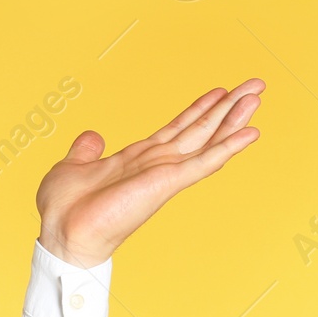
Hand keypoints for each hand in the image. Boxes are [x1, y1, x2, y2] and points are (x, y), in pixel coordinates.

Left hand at [35, 78, 264, 267]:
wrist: (62, 232)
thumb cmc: (64, 208)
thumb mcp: (72, 167)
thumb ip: (86, 150)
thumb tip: (92, 136)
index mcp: (137, 158)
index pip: (177, 128)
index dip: (199, 110)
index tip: (221, 91)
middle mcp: (156, 164)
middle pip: (200, 129)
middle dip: (227, 106)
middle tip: (254, 85)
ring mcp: (164, 173)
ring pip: (207, 140)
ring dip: (233, 118)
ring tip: (256, 96)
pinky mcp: (167, 183)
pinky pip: (203, 162)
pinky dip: (227, 147)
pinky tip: (250, 134)